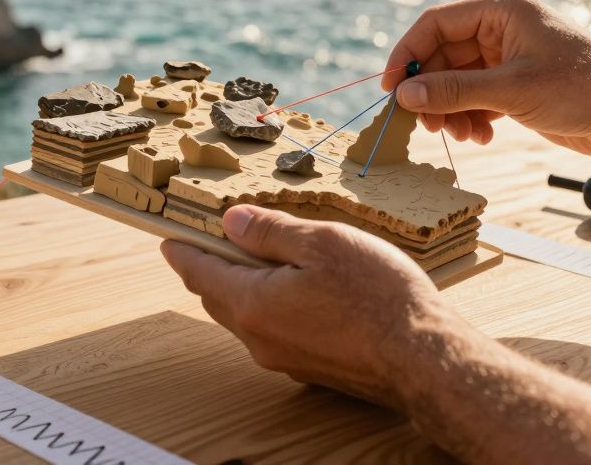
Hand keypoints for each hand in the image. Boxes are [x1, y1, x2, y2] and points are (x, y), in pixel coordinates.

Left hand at [160, 205, 466, 406]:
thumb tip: (230, 222)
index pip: (199, 272)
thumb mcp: (321, 242)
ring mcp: (284, 358)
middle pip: (219, 297)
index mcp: (252, 304)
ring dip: (245, 286)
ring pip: (248, 316)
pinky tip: (299, 288)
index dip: (182, 250)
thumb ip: (269, 232)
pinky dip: (272, 305)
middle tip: (215, 238)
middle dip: (212, 266)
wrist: (423, 360)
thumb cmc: (377, 296)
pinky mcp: (311, 368)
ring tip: (262, 256)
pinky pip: (276, 331)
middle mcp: (259, 338)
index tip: (167, 238)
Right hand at [382, 0, 590, 159]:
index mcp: (502, 11)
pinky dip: (470, 117)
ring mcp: (509, 58)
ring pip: (456, 80)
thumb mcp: (513, 91)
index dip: (407, 53)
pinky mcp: (518, 86)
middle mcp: (502, 29)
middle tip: (424, 123)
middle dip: (430, 90)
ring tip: (460, 134)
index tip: (390, 88)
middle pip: (442, 55)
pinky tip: (481, 136)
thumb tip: (405, 94)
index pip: (436, 23)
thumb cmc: (586, 89)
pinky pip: (476, 98)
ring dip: (450, 109)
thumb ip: (454, 91)